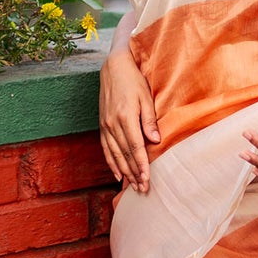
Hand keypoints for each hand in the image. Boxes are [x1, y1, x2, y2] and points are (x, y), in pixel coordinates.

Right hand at [99, 46, 159, 192]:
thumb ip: (149, 120)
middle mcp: (112, 124)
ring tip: (133, 186)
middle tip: (143, 189)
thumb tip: (155, 141)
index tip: (147, 179)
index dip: (141, 165)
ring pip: (114, 155)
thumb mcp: (146, 97)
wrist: (113, 67)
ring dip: (124, 172)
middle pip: (124, 155)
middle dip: (134, 174)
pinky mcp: (102, 125)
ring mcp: (105, 126)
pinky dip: (111, 163)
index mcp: (125, 117)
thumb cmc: (133, 80)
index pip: (135, 147)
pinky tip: (117, 174)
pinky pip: (106, 149)